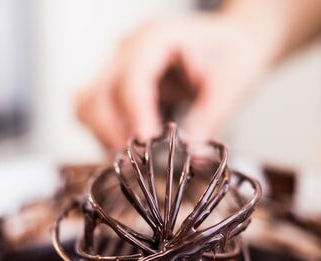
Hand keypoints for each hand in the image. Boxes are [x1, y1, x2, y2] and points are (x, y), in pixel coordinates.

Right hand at [75, 13, 278, 149]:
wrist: (232, 41)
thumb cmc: (234, 54)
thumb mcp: (231, 85)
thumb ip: (208, 119)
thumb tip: (188, 157)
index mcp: (157, 38)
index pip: (133, 78)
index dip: (135, 115)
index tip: (145, 146)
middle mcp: (128, 49)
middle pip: (98, 93)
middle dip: (113, 132)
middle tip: (141, 162)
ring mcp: (118, 66)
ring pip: (87, 105)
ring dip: (104, 135)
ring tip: (135, 157)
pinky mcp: (116, 85)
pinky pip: (93, 112)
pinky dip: (105, 134)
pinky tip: (132, 149)